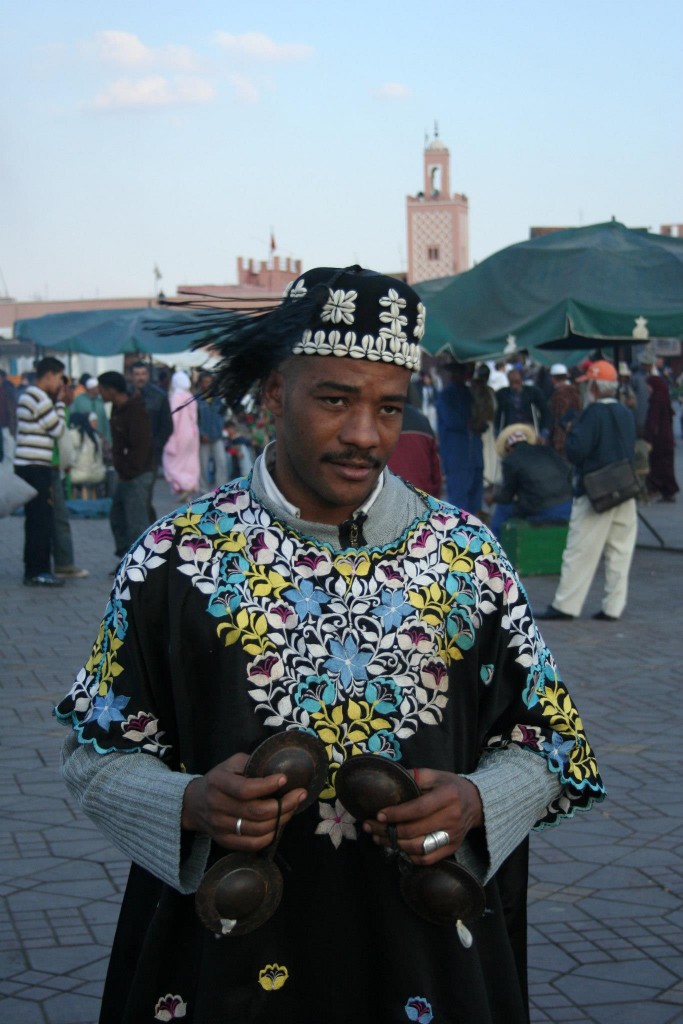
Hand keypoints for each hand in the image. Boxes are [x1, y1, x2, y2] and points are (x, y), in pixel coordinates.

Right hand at [181, 752, 307, 851]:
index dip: (267, 786)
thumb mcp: (231, 764)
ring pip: (257, 829)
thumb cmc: (219, 779)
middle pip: (256, 812)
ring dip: (281, 819)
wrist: (194, 804)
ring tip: (293, 807)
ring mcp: (220, 826)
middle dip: (284, 804)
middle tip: (299, 795)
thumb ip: (251, 764)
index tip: (285, 779)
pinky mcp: (225, 841)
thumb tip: (277, 767)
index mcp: (218, 783)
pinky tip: (280, 824)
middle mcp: (218, 806)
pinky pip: (252, 844)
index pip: (245, 789)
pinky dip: (270, 836)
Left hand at [362, 769, 482, 865]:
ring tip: (378, 838)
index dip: (396, 814)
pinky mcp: (452, 848)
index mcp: (447, 796)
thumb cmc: (450, 786)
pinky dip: (409, 856)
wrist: (476, 803)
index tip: (378, 815)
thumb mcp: (435, 775)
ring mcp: (452, 836)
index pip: (418, 809)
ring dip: (394, 845)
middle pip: (415, 831)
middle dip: (388, 831)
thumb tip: (390, 781)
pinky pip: (427, 859)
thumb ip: (414, 777)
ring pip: (419, 848)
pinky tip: (397, 847)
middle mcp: (451, 818)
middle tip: (370, 827)